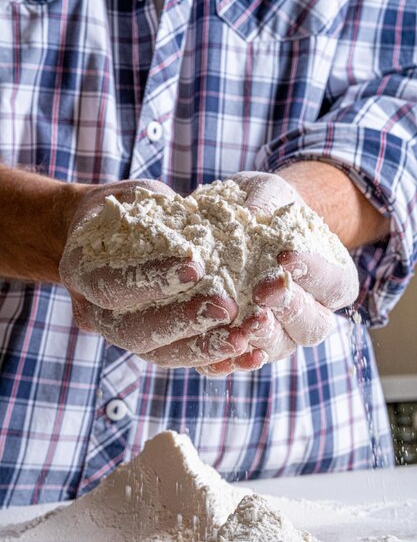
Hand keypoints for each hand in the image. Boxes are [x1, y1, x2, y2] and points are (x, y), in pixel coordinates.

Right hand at [60, 179, 237, 352]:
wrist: (114, 235)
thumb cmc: (131, 207)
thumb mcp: (140, 197)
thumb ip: (163, 215)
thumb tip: (208, 226)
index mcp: (81, 271)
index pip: (111, 284)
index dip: (151, 279)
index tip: (196, 267)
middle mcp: (94, 311)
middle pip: (132, 332)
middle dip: (182, 322)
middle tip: (227, 308)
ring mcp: (120, 334)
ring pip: (156, 354)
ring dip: (202, 350)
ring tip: (243, 339)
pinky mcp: (149, 344)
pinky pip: (178, 359)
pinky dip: (213, 360)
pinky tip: (248, 355)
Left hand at [186, 171, 358, 376]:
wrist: (238, 223)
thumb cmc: (263, 205)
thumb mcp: (266, 192)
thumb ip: (265, 199)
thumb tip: (252, 214)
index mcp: (330, 278)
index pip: (335, 284)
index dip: (316, 274)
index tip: (287, 257)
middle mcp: (311, 312)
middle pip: (314, 325)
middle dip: (291, 310)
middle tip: (264, 291)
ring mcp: (279, 332)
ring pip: (281, 347)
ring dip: (264, 337)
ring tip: (245, 322)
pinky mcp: (245, 343)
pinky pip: (240, 358)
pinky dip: (230, 359)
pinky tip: (218, 348)